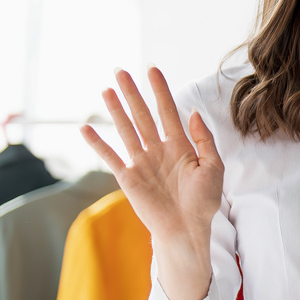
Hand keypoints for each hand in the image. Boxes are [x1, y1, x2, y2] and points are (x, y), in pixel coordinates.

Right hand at [82, 67, 224, 299]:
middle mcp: (158, 150)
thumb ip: (204, 140)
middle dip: (132, 93)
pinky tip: (85, 127)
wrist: (187, 229)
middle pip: (142, 115)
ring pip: (126, 129)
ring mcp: (141, 162)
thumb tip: (193, 113)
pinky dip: (97, 143)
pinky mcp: (127, 178)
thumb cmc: (203, 202)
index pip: (168, 111)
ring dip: (115, 110)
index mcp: (180, 146)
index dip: (160, 91)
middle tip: (121, 71)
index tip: (152, 70)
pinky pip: (110, 156)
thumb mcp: (214, 167)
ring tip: (106, 89)